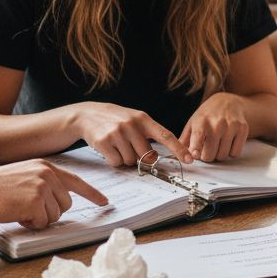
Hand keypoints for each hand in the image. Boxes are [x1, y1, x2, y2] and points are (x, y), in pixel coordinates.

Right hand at [0, 159, 108, 229]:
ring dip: (39, 218)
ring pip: (56, 215)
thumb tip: (61, 201)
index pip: (76, 181)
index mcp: (46, 167)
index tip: (104, 202)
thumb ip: (44, 184)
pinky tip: (16, 213)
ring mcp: (43, 187)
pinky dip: (30, 223)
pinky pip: (44, 222)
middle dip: (50, 212)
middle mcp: (47, 174)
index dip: (92, 193)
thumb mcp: (24, 176)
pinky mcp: (36, 201)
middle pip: (66, 204)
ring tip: (19, 209)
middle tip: (27, 208)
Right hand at [74, 102, 191, 166]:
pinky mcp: (104, 142)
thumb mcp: (134, 120)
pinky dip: (113, 160)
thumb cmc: (115, 119)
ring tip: (117, 144)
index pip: (166, 135)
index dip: (178, 149)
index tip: (189, 159)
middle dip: (139, 157)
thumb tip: (155, 158)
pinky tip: (108, 148)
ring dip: (124, 158)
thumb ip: (147, 134)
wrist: (87, 114)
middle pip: (146, 155)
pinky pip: (116, 162)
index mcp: (143, 119)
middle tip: (128, 146)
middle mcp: (131, 125)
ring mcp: (117, 133)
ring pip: (130, 161)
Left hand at [180, 93, 249, 161]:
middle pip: (210, 156)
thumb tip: (181, 156)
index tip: (195, 155)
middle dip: (207, 156)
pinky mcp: (243, 128)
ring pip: (223, 156)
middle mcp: (217, 123)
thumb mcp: (192, 123)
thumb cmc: (207, 115)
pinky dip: (231, 152)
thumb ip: (184, 140)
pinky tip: (228, 142)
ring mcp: (231, 126)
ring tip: (218, 144)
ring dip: (219, 154)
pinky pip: (235, 153)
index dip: (195, 151)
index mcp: (201, 122)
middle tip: (207, 149)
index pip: (197, 141)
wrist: (227, 102)